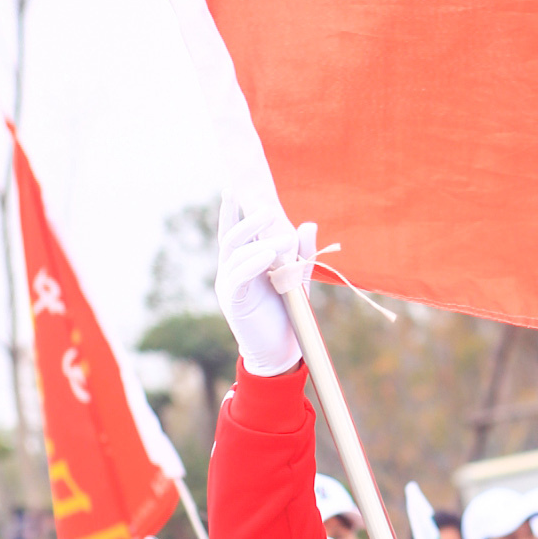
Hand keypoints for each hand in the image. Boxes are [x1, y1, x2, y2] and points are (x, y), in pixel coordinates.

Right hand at [216, 198, 314, 377]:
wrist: (281, 350)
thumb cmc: (286, 312)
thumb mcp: (297, 277)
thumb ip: (301, 253)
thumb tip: (309, 224)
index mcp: (242, 264)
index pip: (232, 233)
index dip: (230, 211)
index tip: (230, 187)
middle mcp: (230, 273)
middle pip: (231, 238)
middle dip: (249, 222)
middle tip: (270, 210)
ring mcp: (229, 287)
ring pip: (235, 256)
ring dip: (260, 244)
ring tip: (284, 242)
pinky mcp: (233, 303)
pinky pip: (237, 278)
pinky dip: (251, 264)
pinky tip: (268, 257)